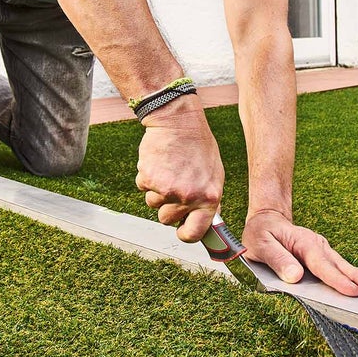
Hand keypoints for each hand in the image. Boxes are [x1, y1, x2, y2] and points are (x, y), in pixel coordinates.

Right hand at [134, 100, 223, 242]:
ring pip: (152, 204)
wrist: (178, 122)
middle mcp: (188, 197)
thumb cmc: (199, 146)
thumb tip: (204, 222)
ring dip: (157, 190)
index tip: (181, 230)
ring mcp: (166, 189)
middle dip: (167, 207)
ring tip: (168, 169)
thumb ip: (208, 200)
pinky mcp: (148, 178)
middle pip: (167, 219)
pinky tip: (159, 162)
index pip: (195, 233)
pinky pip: (143, 187)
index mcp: (209, 198)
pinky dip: (147, 177)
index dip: (185, 234)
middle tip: (174, 186)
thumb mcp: (214, 175)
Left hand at [242, 210, 357, 297]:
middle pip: (340, 265)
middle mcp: (318, 246)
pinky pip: (343, 268)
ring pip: (346, 266)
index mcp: (303, 243)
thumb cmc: (261, 233)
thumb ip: (277, 260)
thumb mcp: (261, 244)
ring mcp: (324, 251)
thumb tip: (296, 277)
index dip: (336, 279)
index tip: (351, 291)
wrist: (267, 220)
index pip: (321, 265)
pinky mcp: (326, 257)